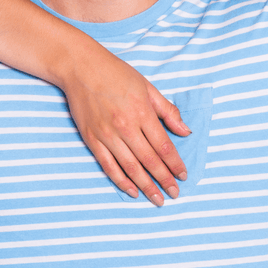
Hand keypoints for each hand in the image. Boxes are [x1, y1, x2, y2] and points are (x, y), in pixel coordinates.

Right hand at [61, 51, 189, 206]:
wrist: (81, 67)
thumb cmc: (118, 75)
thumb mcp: (149, 88)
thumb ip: (168, 111)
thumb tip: (186, 131)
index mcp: (143, 113)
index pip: (164, 146)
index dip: (175, 164)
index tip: (183, 176)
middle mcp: (125, 126)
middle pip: (149, 160)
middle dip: (164, 180)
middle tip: (175, 194)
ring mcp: (107, 135)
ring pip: (130, 167)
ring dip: (146, 186)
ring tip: (157, 199)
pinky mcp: (91, 139)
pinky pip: (108, 165)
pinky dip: (120, 181)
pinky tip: (132, 191)